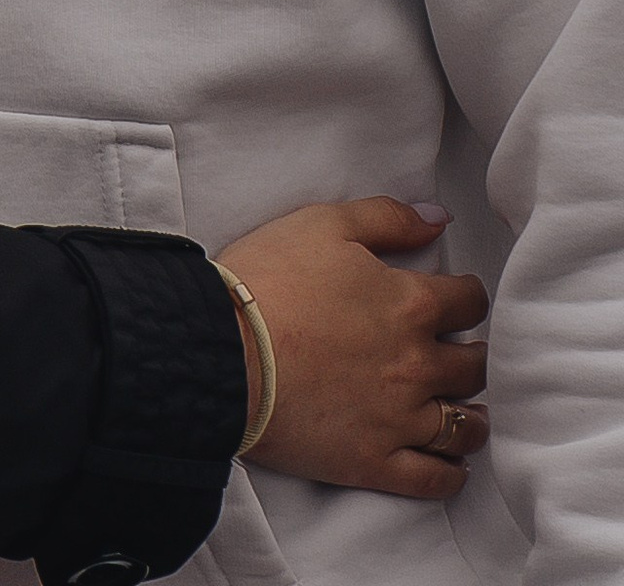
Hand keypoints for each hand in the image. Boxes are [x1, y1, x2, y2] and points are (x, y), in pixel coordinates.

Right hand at [217, 198, 488, 501]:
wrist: (222, 349)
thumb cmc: (268, 279)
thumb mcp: (323, 224)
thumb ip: (387, 218)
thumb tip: (438, 220)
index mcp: (409, 304)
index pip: (468, 302)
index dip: (467, 297)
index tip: (460, 301)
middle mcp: (416, 365)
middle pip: (474, 366)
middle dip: (475, 356)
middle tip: (467, 355)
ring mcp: (399, 420)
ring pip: (463, 427)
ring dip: (472, 418)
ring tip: (468, 412)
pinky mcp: (374, 463)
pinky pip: (433, 479)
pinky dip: (450, 474)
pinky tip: (451, 466)